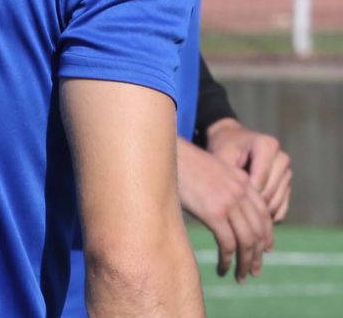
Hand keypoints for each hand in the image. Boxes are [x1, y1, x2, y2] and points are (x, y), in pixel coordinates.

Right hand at [177, 137, 270, 281]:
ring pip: (247, 241)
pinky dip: (228, 259)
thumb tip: (221, 209)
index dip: (267, 235)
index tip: (263, 251)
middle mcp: (241, 192)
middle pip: (258, 231)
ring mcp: (229, 202)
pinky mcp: (214, 212)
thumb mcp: (209, 171)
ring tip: (240, 277)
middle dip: (257, 255)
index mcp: (243, 181)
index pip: (264, 214)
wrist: (164, 152)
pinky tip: (224, 268)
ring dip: (245, 262)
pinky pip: (228, 243)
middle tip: (253, 271)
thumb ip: (222, 187)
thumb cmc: (180, 163)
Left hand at [205, 117, 292, 222]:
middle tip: (232, 213)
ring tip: (239, 216)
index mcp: (268, 145)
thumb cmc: (224, 147)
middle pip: (270, 191)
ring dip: (259, 213)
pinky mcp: (286, 185)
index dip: (243, 193)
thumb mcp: (221, 155)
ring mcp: (286, 172)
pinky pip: (282, 207)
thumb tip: (233, 200)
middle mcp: (281, 158)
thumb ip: (228, 174)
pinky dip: (268, 215)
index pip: (259, 178)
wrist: (232, 142)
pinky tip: (251, 218)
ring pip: (277, 201)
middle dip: (250, 204)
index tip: (227, 201)